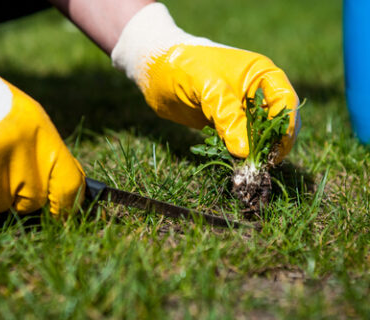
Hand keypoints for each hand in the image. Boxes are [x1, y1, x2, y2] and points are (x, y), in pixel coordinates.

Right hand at [0, 54, 84, 215]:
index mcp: (41, 135)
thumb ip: (47, 156)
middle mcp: (19, 153)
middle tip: (1, 167)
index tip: (63, 214)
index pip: (69, 185)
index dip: (68, 205)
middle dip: (18, 194)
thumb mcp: (28, 119)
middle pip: (31, 201)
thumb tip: (65, 196)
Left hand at [112, 3, 299, 159]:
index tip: (276, 151)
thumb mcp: (206, 86)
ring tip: (246, 166)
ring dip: (256, 151)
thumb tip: (244, 151)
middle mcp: (257, 91)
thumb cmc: (181, 67)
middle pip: (277, 122)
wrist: (155, 70)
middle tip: (260, 164)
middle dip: (272, 143)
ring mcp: (242, 108)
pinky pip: (240, 140)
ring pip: (259, 134)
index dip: (285, 127)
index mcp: (261, 73)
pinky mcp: (227, 122)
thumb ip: (226, 115)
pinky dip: (239, 152)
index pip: (285, 102)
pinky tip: (233, 161)